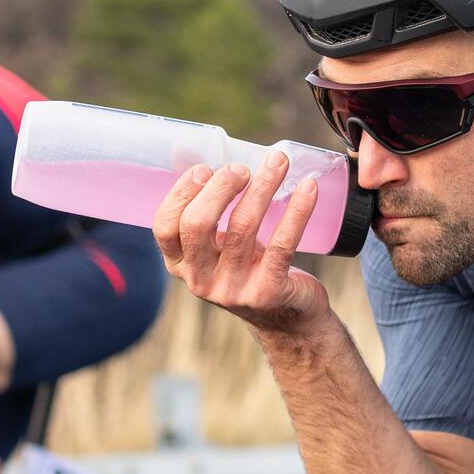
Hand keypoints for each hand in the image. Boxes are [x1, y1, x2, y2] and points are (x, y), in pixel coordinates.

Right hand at [153, 153, 330, 332]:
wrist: (287, 318)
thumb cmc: (250, 267)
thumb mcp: (219, 248)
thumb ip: (208, 215)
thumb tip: (202, 155)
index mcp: (181, 265)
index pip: (165, 227)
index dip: (182, 193)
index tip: (204, 169)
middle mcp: (200, 280)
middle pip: (198, 225)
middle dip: (220, 188)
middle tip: (242, 169)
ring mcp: (232, 289)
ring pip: (242, 228)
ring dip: (263, 187)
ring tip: (278, 162)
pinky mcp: (267, 291)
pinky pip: (281, 244)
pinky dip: (297, 211)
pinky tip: (308, 188)